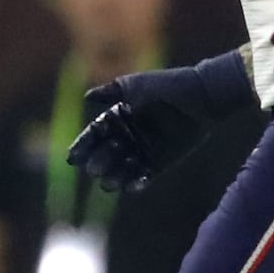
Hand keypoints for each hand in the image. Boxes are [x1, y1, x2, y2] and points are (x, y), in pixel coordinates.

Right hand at [70, 55, 255, 190]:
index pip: (95, 134)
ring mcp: (144, 150)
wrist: (200, 96)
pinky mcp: (161, 162)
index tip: (72, 158)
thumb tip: (87, 97)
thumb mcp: (136, 85)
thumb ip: (111, 91)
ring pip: (122, 168)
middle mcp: (128, 136)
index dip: (83, 146)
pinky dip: (137, 182)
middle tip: (94, 169)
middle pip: (105, 154)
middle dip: (98, 162)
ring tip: (109, 183)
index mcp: (118, 117)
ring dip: (114, 177)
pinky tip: (131, 187)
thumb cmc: (167, 87)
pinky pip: (145, 176)